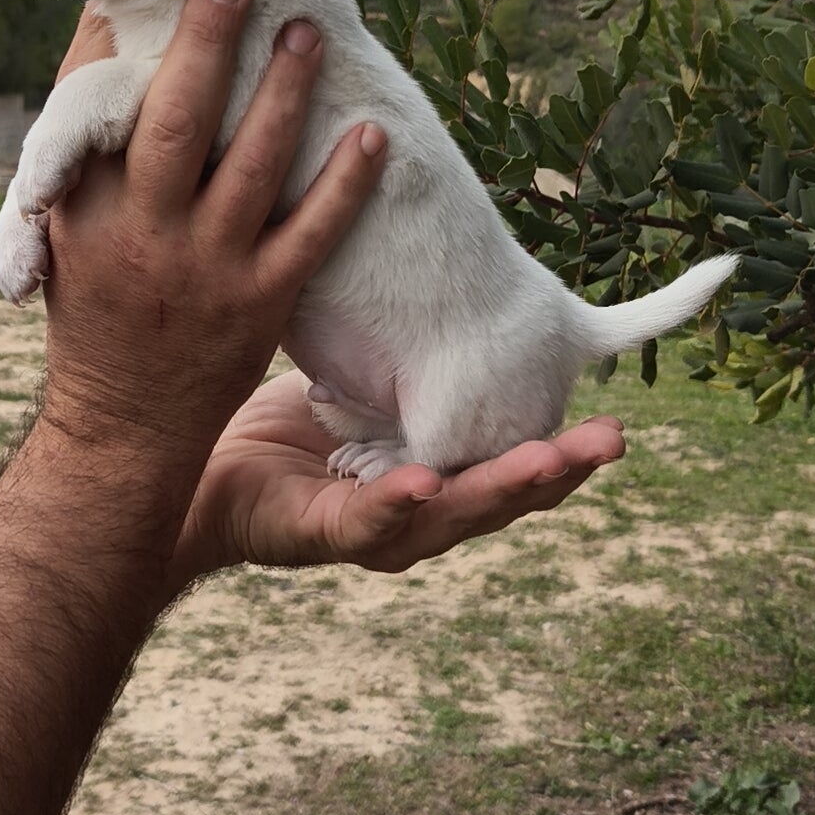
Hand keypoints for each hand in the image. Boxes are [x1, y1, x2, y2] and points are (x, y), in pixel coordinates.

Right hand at [39, 0, 388, 477]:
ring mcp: (205, 268)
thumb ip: (85, 141)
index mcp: (86, 204)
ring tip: (311, 32)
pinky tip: (373, 130)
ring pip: (250, 166)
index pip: (98, 103)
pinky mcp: (261, 303)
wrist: (123, 424)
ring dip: (284, 95)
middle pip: (174, 122)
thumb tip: (110, 30)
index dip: (129, 37)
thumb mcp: (68, 225)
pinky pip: (311, 232)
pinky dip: (345, 182)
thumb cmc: (95, 303)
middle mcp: (143, 231)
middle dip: (206, 46)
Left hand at [171, 368, 625, 582]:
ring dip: (501, 486)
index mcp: (444, 482)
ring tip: (549, 458)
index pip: (519, 468)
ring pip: (453, 515)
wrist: (200, 476)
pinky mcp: (324, 536)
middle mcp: (423, 515)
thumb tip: (471, 278)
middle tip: (613, 439)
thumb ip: (422, 355)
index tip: (615, 419)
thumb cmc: (288, 427)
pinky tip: (422, 480)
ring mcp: (379, 532)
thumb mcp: (368, 380)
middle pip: (507, 496)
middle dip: (562, 469)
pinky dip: (397, 502)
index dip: (568, 448)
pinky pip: (367, 521)